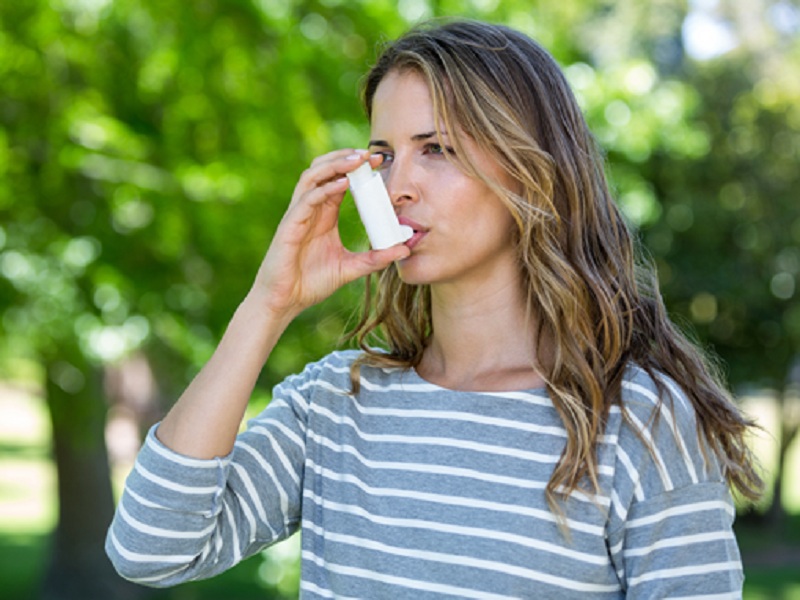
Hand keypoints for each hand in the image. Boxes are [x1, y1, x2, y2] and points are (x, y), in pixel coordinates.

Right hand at [250, 149, 409, 318]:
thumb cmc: (311, 283)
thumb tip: (403, 251)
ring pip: (312, 177)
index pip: (340, 180)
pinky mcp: (289, 226)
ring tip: (357, 160)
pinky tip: (342, 184)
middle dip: (346, 157)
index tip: (380, 161)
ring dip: (335, 164)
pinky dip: (325, 189)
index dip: (358, 168)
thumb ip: (374, 259)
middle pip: (324, 170)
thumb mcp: (351, 269)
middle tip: (371, 154)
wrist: (285, 302)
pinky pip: (306, 200)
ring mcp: (298, 215)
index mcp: (324, 215)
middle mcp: (310, 209)